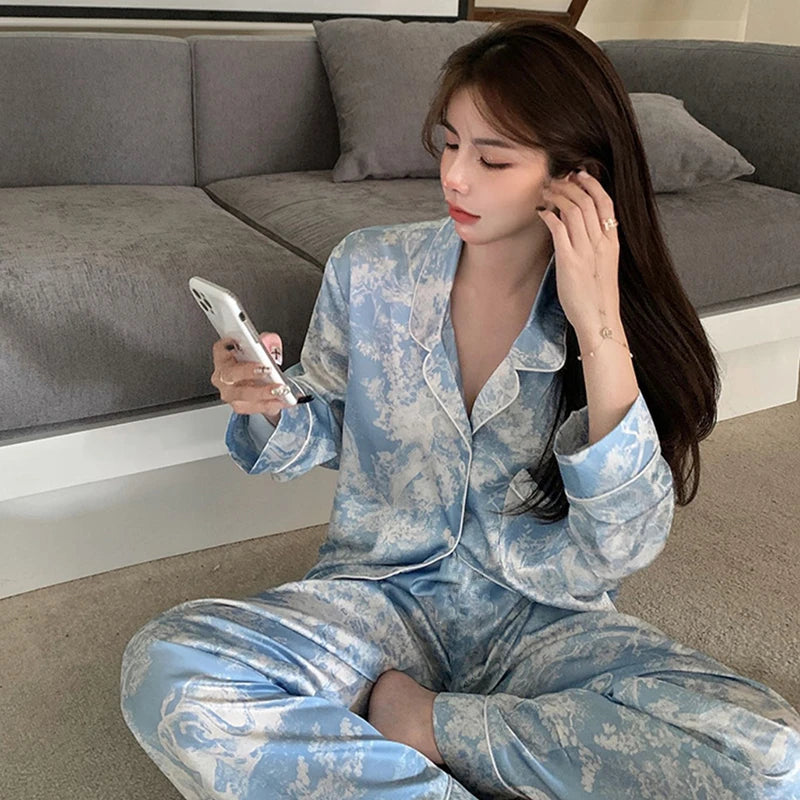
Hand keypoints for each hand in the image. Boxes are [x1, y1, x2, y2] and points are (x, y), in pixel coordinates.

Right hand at [211, 333, 289, 423]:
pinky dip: (268, 404)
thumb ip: (266, 342)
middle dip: (248, 371)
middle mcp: (222, 377)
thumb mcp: (262, 350)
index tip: (245, 345)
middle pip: (230, 374)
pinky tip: (280, 401)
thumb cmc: (257, 367)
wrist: (261, 388)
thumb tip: (270, 340)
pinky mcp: (239, 406)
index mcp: (224, 359)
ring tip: (279, 390)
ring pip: (241, 394)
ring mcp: (229, 393)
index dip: (228, 345)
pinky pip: (251, 407)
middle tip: (267, 370)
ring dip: (262, 392)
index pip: (220, 349)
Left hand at [537, 168, 620, 335]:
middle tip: (556, 180)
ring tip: (546, 192)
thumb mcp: (605, 265)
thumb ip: (597, 245)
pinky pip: (558, 228)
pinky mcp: (569, 260)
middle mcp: (600, 242)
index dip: (592, 184)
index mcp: (612, 242)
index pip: (606, 202)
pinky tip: (542, 212)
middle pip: (586, 200)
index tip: (579, 175)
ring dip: (557, 196)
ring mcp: (585, 250)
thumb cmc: (598, 296)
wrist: (599, 319)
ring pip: (572, 209)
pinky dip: (549, 215)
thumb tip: (581, 228)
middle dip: (569, 184)